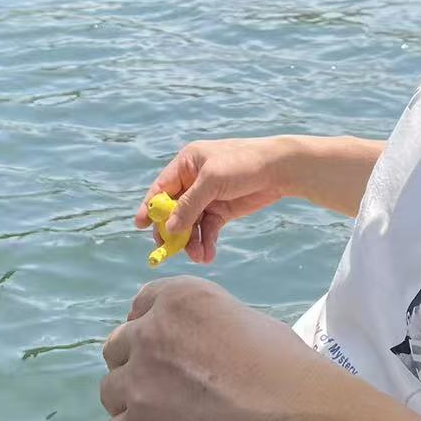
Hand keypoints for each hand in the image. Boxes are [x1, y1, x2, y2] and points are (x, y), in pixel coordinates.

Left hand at [97, 275, 332, 420]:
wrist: (286, 414)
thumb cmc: (280, 363)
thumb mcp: (239, 316)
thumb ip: (202, 324)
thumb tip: (195, 346)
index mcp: (177, 298)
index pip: (141, 303)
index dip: (148, 325)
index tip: (158, 344)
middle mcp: (149, 332)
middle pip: (117, 346)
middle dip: (133, 362)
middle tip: (158, 382)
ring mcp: (139, 380)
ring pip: (109, 390)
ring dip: (127, 402)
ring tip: (153, 417)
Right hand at [136, 137, 295, 263]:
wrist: (280, 170)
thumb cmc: (244, 164)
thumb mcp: (212, 180)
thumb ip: (190, 204)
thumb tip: (170, 228)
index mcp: (187, 164)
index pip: (161, 188)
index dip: (150, 207)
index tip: (140, 225)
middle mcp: (193, 181)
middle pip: (173, 210)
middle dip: (172, 231)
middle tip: (169, 250)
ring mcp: (207, 197)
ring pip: (190, 224)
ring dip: (191, 242)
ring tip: (198, 257)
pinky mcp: (222, 211)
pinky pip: (208, 230)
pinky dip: (206, 243)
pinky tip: (208, 255)